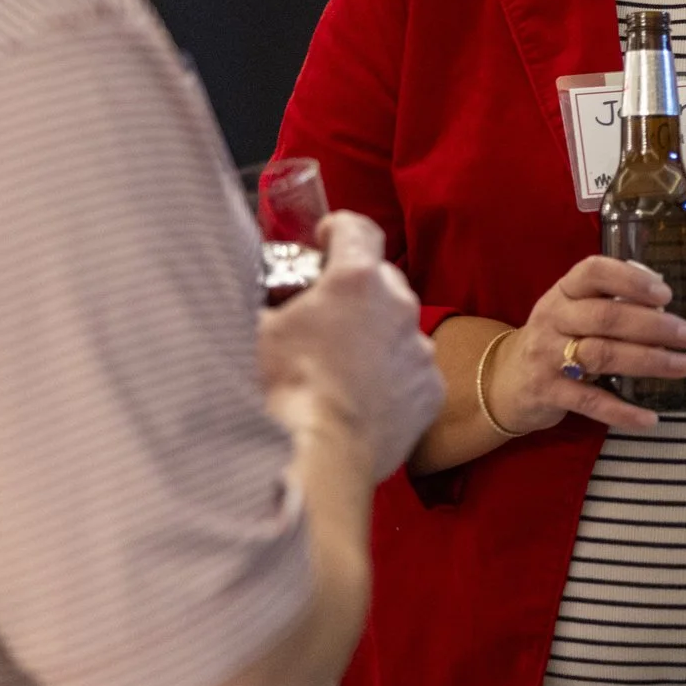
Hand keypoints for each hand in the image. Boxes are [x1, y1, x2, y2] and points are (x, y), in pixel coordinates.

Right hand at [258, 212, 443, 480]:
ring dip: (374, 338)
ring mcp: (419, 350)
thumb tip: (256, 292)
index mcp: (355, 280)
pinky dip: (390, 377)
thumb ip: (264, 299)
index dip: (339, 229)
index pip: (357, 228)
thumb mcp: (255, 330)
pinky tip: (360, 398)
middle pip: (380, 281)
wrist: (318, 457)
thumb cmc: (281, 392)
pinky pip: (410, 372)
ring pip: (397, 328)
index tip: (326, 238)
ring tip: (339, 367)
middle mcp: (398, 306)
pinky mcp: (430, 390)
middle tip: (323, 316)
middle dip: (354, 292)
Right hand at [487, 257, 685, 434]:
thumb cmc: (562, 340)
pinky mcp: (547, 392)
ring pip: (601, 355)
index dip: (630, 280)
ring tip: (684, 366)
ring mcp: (547, 355)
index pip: (593, 272)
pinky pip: (589, 402)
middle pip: (605, 318)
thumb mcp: (587, 316)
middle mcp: (554, 317)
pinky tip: (651, 417)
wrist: (508, 380)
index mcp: (566, 290)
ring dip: (647, 361)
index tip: (666, 293)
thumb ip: (637, 311)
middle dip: (653, 326)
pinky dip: (622, 411)